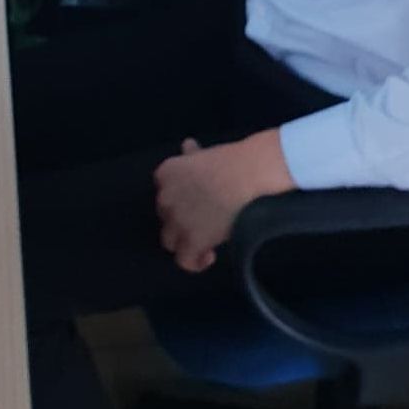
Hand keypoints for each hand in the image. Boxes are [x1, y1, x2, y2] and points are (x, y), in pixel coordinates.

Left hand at [154, 131, 294, 273]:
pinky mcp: (192, 240)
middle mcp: (165, 197)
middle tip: (201, 217)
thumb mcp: (204, 154)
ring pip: (169, 240)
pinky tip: (209, 255)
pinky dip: (194, 262)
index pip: (163, 190)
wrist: (246, 175)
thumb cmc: (229, 161)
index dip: (178, 196)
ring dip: (184, 240)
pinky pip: (184, 260)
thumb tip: (187, 147)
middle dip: (180, 217)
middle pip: (165, 215)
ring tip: (203, 239)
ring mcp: (177, 221)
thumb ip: (191, 156)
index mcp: (166, 173)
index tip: (193, 198)